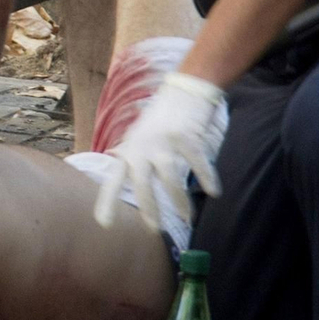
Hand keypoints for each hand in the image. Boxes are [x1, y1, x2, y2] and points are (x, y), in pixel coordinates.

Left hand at [92, 72, 227, 235]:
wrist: (183, 90)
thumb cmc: (161, 120)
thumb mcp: (139, 138)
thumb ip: (134, 159)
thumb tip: (129, 182)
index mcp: (129, 150)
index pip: (114, 179)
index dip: (108, 201)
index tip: (104, 224)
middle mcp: (142, 147)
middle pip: (141, 182)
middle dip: (148, 207)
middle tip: (154, 229)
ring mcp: (164, 141)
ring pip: (169, 177)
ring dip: (179, 201)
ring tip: (187, 218)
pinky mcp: (186, 136)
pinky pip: (197, 162)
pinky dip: (206, 178)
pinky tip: (214, 192)